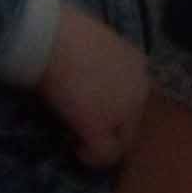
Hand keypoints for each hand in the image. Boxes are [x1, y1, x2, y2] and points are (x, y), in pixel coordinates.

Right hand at [37, 8, 150, 171]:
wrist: (52, 38)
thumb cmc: (63, 34)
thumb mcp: (92, 50)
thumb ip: (98, 67)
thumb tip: (83, 80)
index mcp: (137, 65)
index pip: (134, 97)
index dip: (115, 109)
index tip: (91, 112)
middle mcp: (139, 87)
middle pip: (134, 121)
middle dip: (113, 131)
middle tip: (86, 134)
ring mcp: (123, 109)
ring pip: (124, 140)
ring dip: (104, 144)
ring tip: (80, 143)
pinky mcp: (101, 126)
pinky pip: (105, 153)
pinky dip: (92, 158)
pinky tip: (76, 151)